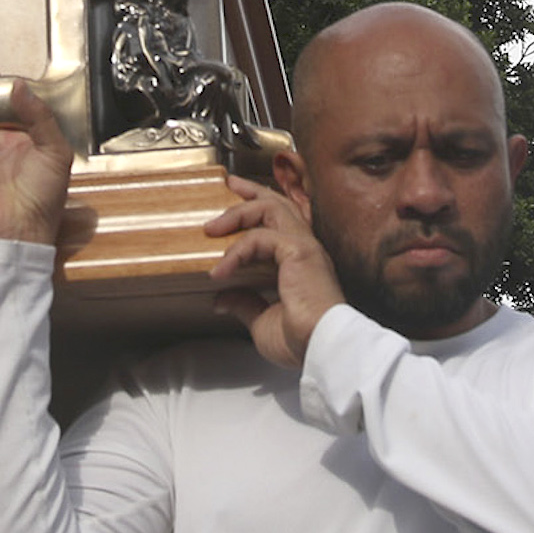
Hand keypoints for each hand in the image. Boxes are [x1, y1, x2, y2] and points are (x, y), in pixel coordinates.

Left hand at [202, 175, 344, 370]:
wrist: (322, 347)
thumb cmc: (303, 340)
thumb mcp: (262, 321)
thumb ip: (245, 305)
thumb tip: (223, 299)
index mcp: (301, 263)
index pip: (281, 222)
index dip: (259, 206)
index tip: (237, 198)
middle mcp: (306, 249)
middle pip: (278, 204)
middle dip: (251, 192)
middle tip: (229, 185)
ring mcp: (305, 248)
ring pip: (271, 209)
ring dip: (238, 214)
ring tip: (212, 229)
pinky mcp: (299, 252)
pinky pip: (261, 237)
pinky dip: (236, 251)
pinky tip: (220, 271)